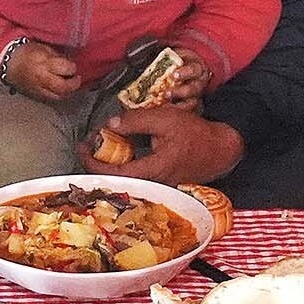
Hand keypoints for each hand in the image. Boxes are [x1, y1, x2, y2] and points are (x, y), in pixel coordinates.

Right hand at [2, 43, 83, 101]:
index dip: (72, 68)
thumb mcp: (44, 48)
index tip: (73, 66)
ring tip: (69, 85)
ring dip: (67, 91)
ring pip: (58, 96)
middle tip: (76, 79)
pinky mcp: (35, 95)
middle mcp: (42, 78)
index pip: (65, 69)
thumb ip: (58, 57)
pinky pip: (51, 99)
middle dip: (73, 84)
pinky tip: (59, 89)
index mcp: (44, 63)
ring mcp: (38, 89)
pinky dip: (58, 95)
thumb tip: (69, 64)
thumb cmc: (25, 53)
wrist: (8, 63)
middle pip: (63, 87)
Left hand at [93, 102, 242, 186]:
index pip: (113, 173)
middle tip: (89, 143)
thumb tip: (109, 124)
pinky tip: (122, 148)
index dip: (92, 162)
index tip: (82, 147)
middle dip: (99, 160)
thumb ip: (136, 121)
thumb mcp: (165, 119)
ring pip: (126, 176)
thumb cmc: (196, 133)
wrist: (221, 149)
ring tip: (103, 143)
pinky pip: (136, 173)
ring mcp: (157, 184)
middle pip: (116, 177)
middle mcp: (152, 182)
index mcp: (152, 170)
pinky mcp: (160, 181)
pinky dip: (124, 161)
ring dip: (111, 161)